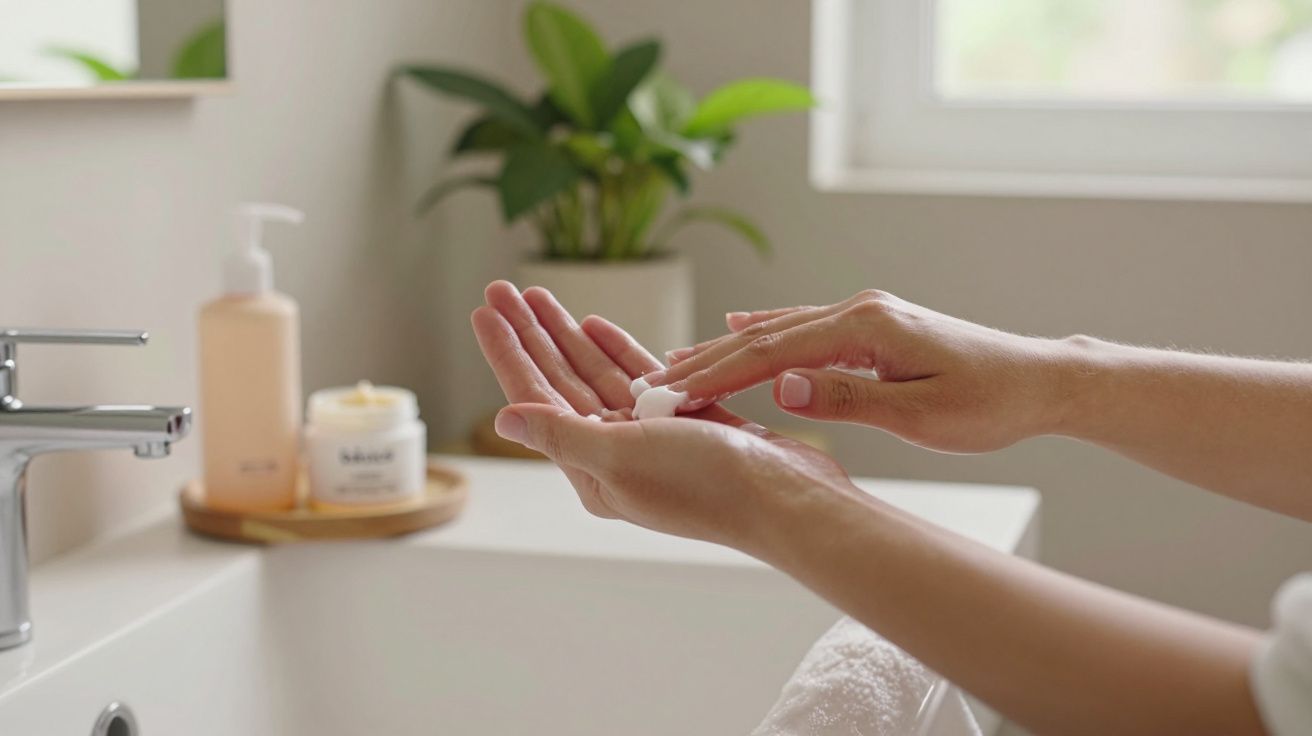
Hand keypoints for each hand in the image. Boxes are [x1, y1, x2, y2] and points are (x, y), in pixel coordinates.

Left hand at [471, 280, 855, 550]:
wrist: (787, 498)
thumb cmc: (708, 485)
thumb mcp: (621, 457)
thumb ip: (561, 434)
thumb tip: (503, 419)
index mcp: (591, 469)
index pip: (535, 399)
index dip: (509, 352)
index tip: (484, 310)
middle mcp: (615, 455)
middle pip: (560, 383)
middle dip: (532, 336)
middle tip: (504, 289)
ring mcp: (652, 439)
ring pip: (597, 377)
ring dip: (568, 337)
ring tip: (541, 297)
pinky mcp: (690, 423)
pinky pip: (641, 379)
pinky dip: (618, 350)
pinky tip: (596, 323)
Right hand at [650, 290, 1067, 452]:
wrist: (1039, 380)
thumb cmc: (989, 403)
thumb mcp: (920, 414)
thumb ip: (847, 397)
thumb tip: (779, 386)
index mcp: (866, 327)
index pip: (771, 352)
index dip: (715, 375)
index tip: (669, 396)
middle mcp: (859, 310)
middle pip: (764, 336)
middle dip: (706, 362)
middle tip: (652, 387)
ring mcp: (865, 313)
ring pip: (778, 330)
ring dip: (726, 348)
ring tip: (676, 363)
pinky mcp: (872, 324)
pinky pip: (802, 327)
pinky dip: (762, 332)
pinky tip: (736, 326)